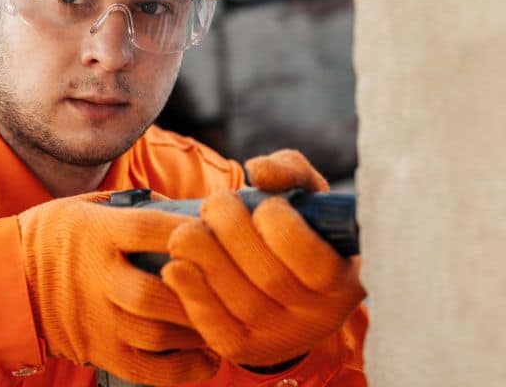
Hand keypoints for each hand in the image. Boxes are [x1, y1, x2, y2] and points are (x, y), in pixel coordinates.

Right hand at [18, 192, 217, 384]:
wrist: (6, 279)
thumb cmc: (54, 237)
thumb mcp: (85, 206)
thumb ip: (134, 207)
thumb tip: (191, 210)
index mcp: (96, 233)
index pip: (150, 229)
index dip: (191, 231)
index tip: (223, 230)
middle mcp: (97, 278)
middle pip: (156, 292)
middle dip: (199, 292)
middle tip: (230, 286)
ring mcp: (96, 319)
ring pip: (156, 334)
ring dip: (197, 331)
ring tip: (222, 320)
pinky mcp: (99, 350)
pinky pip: (148, 370)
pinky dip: (183, 370)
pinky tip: (206, 358)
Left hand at [161, 150, 365, 365]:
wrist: (286, 284)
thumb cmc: (297, 228)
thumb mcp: (306, 196)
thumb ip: (290, 172)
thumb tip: (258, 170)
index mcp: (344, 279)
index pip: (316, 263)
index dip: (283, 229)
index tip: (265, 205)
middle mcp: (318, 316)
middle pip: (270, 278)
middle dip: (233, 232)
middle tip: (215, 204)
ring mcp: (281, 338)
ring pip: (241, 302)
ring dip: (205, 258)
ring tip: (188, 231)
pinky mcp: (245, 348)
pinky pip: (217, 329)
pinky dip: (192, 295)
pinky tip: (175, 267)